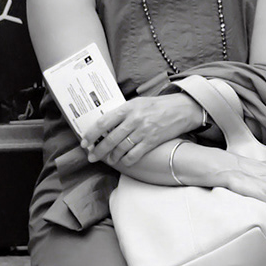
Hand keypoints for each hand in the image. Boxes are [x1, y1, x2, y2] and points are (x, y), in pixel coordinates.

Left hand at [83, 94, 202, 168]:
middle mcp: (134, 119)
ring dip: (112, 157)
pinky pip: (134, 154)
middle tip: (92, 157)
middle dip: (98, 150)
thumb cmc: (157, 106)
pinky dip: (126, 160)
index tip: (84, 142)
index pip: (103, 122)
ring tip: (109, 159)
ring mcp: (143, 131)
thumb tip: (104, 125)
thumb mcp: (137, 103)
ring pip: (121, 148)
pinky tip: (123, 162)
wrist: (181, 109)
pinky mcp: (152, 141)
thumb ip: (122, 113)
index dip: (91, 134)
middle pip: (110, 139)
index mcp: (127, 108)